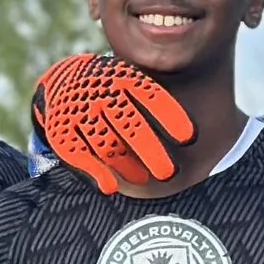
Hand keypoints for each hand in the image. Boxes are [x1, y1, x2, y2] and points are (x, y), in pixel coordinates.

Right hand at [31, 54, 193, 194]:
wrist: (62, 80)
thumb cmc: (111, 87)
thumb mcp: (131, 79)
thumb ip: (155, 95)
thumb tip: (201, 122)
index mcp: (123, 77)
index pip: (151, 95)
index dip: (170, 117)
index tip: (190, 138)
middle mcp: (101, 93)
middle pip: (130, 126)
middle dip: (151, 151)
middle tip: (169, 173)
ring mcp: (80, 111)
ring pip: (107, 144)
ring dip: (127, 166)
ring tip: (142, 179)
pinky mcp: (61, 130)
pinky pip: (79, 154)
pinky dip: (97, 172)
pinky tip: (111, 187)